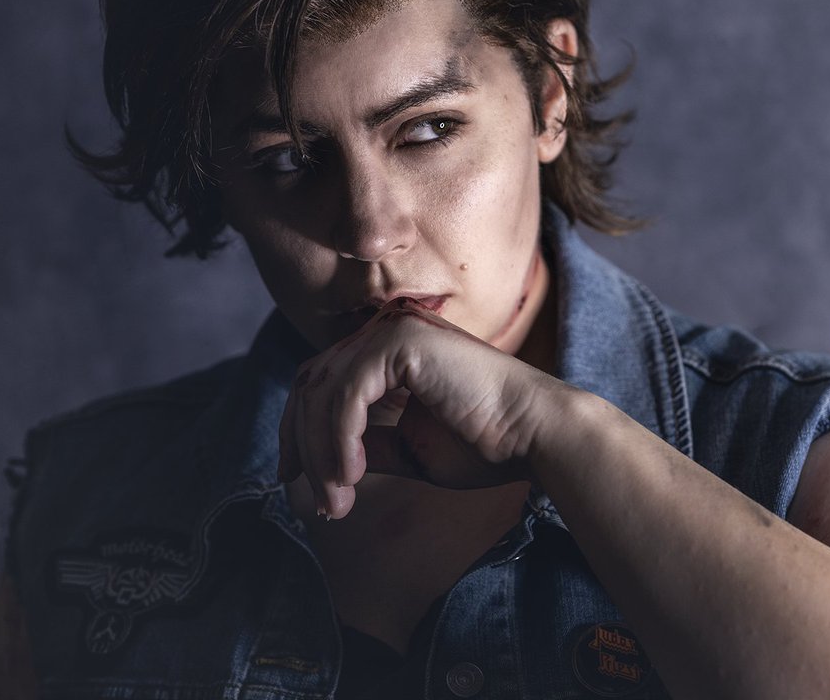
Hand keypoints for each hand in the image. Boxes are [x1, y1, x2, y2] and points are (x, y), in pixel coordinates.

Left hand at [276, 297, 560, 518]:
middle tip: (314, 500)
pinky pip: (346, 394)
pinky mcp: (401, 341)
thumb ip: (368, 446)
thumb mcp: (409, 449)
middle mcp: (386, 330)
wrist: (536, 435)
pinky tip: (352, 474)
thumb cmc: (486, 445)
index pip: (321, 382)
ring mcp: (392, 329)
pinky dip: (340, 439)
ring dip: (321, 453)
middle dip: (301, 446)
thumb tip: (323, 465)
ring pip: (322, 392)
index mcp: (390, 350)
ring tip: (337, 500)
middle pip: (311, 384)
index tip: (293, 480)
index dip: (298, 431)